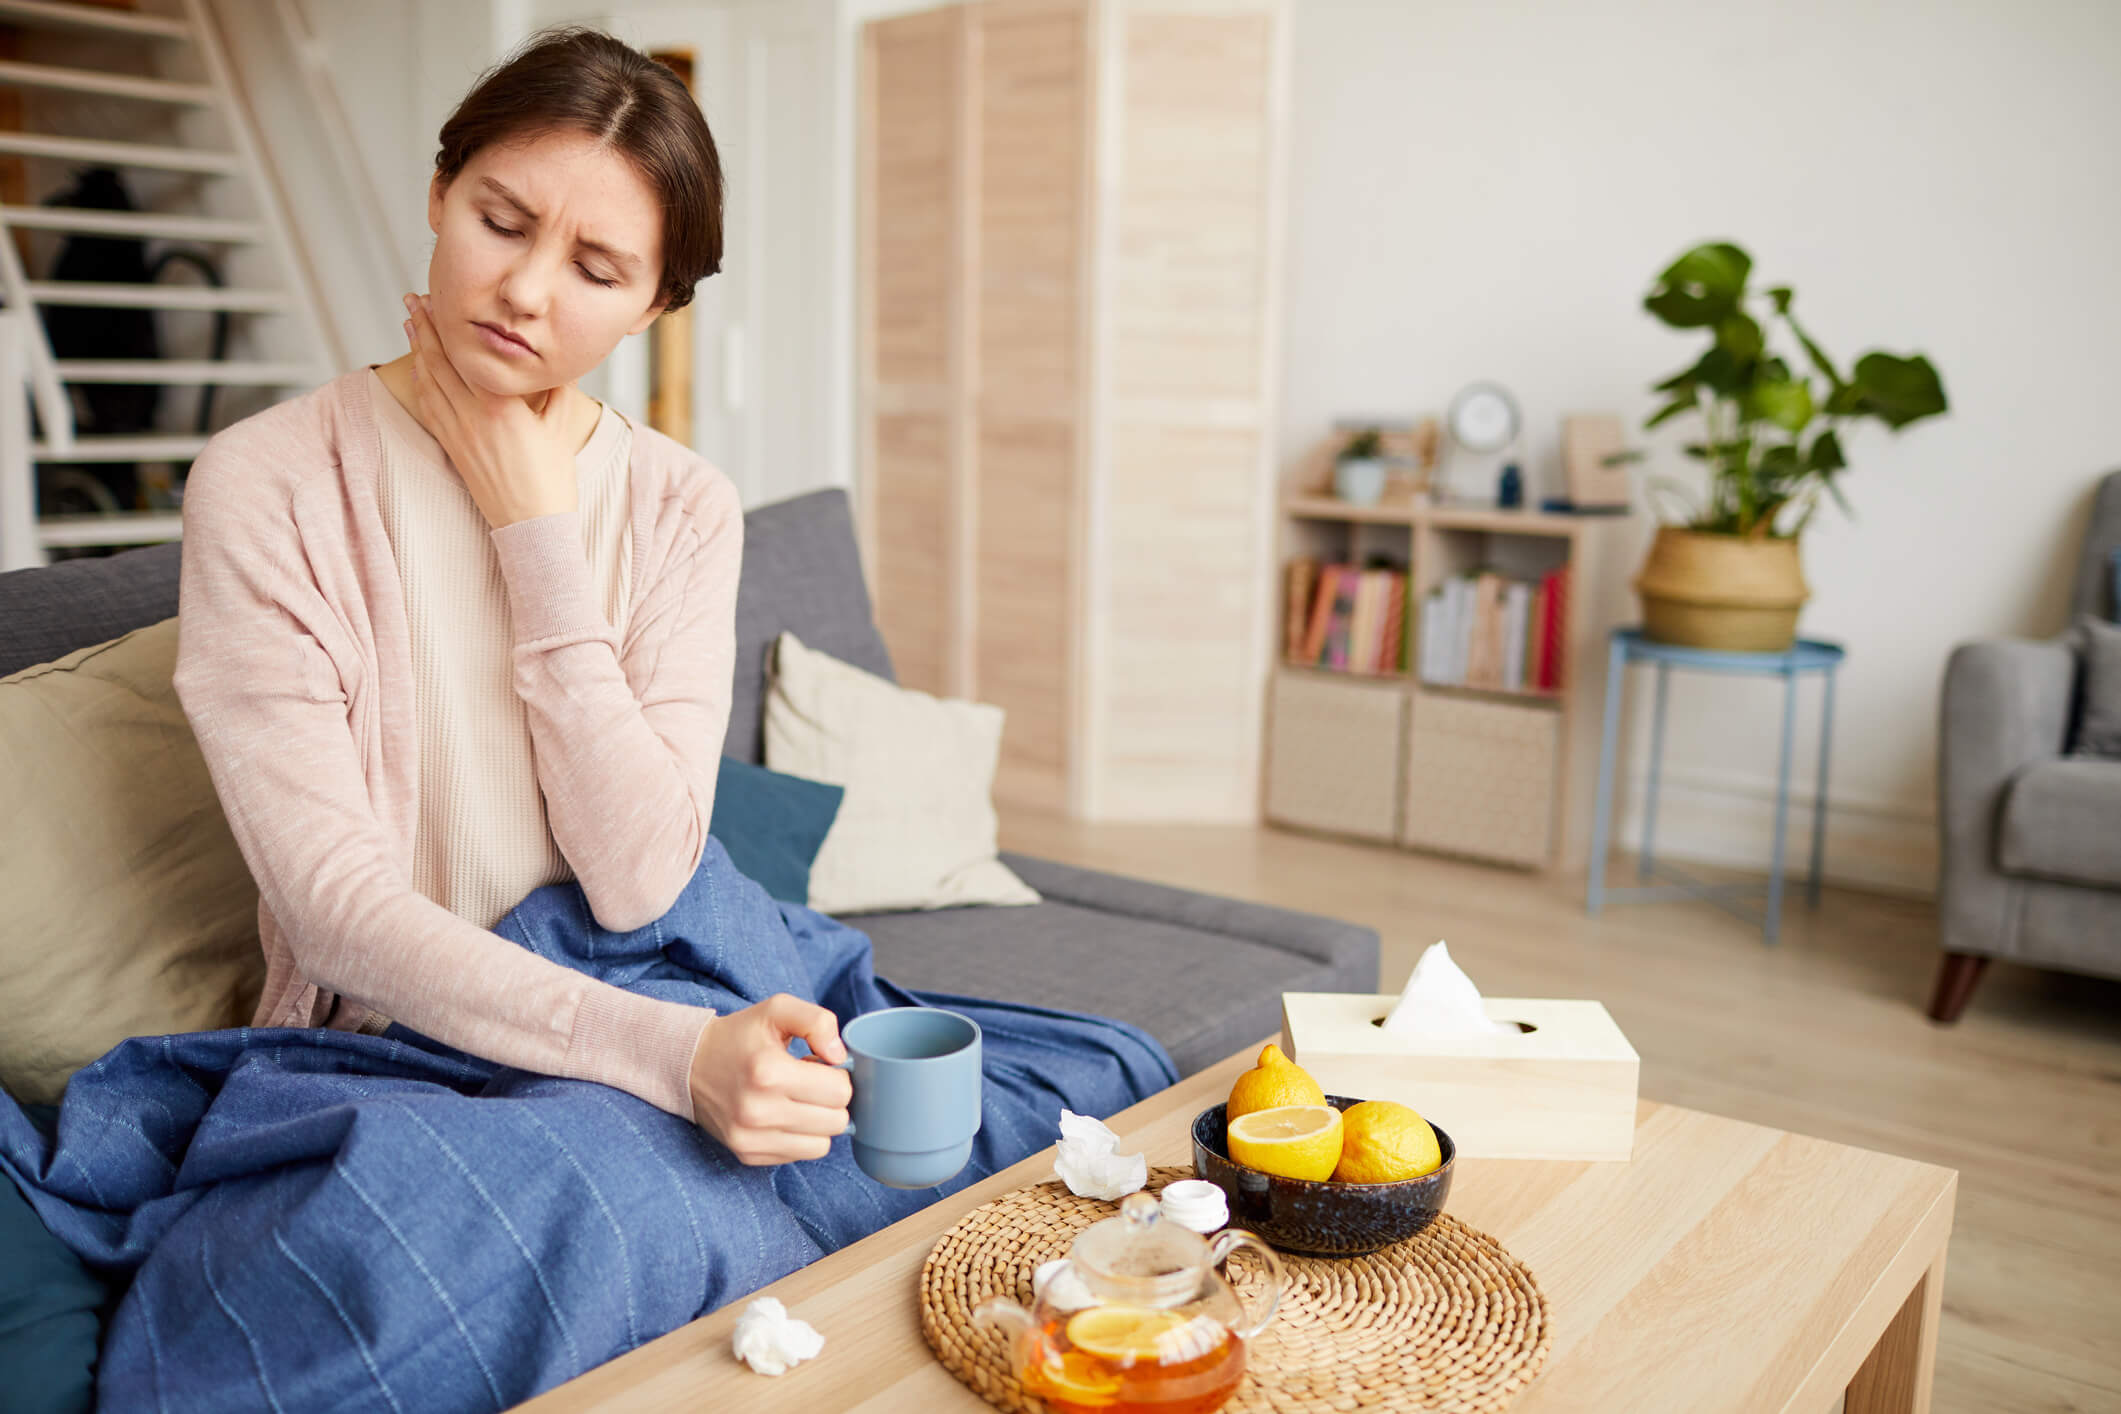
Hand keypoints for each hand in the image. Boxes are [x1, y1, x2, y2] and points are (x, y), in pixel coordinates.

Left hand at [402, 292, 578, 529]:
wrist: (532, 526)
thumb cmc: (552, 481)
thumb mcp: (562, 428)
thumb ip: (558, 391)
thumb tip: (559, 363)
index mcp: (500, 406)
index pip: (467, 354)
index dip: (449, 325)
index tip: (440, 300)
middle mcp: (472, 416)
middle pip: (439, 362)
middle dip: (424, 328)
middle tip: (413, 300)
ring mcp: (458, 433)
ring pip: (429, 382)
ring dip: (417, 350)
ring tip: (410, 324)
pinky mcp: (453, 449)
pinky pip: (430, 408)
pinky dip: (421, 384)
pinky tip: (418, 370)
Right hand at [687, 994, 851, 1164]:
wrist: (688, 1064)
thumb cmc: (740, 1035)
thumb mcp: (778, 1009)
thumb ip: (818, 1022)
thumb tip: (841, 1057)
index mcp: (769, 1072)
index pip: (840, 1091)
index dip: (839, 1075)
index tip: (819, 1065)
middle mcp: (758, 1111)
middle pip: (836, 1122)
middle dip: (832, 1100)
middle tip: (810, 1082)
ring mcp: (750, 1138)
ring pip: (822, 1145)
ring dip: (818, 1122)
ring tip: (796, 1099)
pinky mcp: (746, 1155)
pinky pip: (798, 1155)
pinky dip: (799, 1137)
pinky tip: (782, 1115)